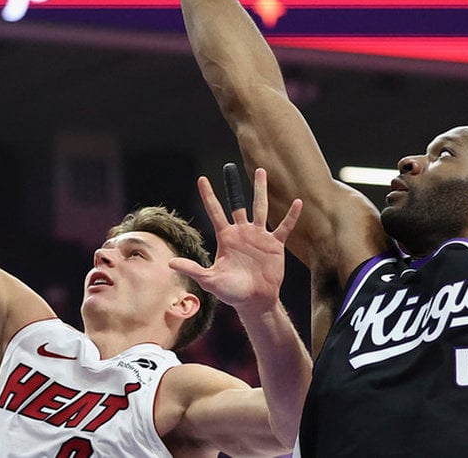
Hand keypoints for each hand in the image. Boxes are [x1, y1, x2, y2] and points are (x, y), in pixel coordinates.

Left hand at [169, 167, 301, 312]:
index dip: (208, 195)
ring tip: (261, 171)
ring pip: (260, 207)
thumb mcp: (210, 279)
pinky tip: (298, 202)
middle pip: (238, 203)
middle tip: (230, 167)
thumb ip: (192, 269)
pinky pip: (284, 226)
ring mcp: (259, 236)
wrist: (254, 301)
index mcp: (226, 237)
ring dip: (260, 190)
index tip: (202, 179)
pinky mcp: (275, 244)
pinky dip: (291, 215)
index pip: (215, 211)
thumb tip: (169, 262)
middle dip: (234, 186)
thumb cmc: (231, 292)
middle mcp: (242, 232)